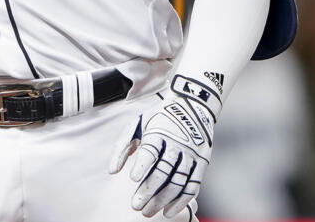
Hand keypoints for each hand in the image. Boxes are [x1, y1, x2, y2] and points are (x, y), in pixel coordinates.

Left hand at [108, 75, 221, 217]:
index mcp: (159, 132)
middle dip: (148, 191)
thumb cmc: (159, 117)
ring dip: (162, 200)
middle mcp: (177, 144)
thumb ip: (122, 146)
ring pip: (177, 182)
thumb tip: (112, 172)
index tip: (133, 179)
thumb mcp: (137, 123)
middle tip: (136, 206)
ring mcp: (192, 154)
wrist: (192, 104)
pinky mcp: (202, 163)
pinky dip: (181, 201)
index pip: (151, 151)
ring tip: (148, 212)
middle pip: (164, 171)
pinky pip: (193, 186)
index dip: (143, 165)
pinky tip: (168, 212)